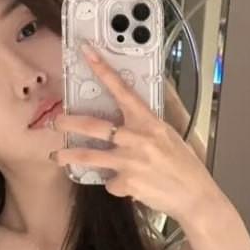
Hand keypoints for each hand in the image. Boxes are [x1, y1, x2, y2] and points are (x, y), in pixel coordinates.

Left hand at [50, 43, 224, 228]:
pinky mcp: (127, 183)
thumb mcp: (168, 137)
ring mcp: (130, 161)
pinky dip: (115, 185)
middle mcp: (137, 138)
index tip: (87, 53)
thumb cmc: (184, 166)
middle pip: (94, 126)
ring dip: (69, 157)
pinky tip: (129, 186)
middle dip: (69, 123)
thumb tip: (125, 123)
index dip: (103, 70)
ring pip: (90, 157)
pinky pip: (110, 182)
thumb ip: (145, 128)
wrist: (194, 196)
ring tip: (56, 157)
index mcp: (149, 122)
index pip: (123, 90)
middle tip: (55, 122)